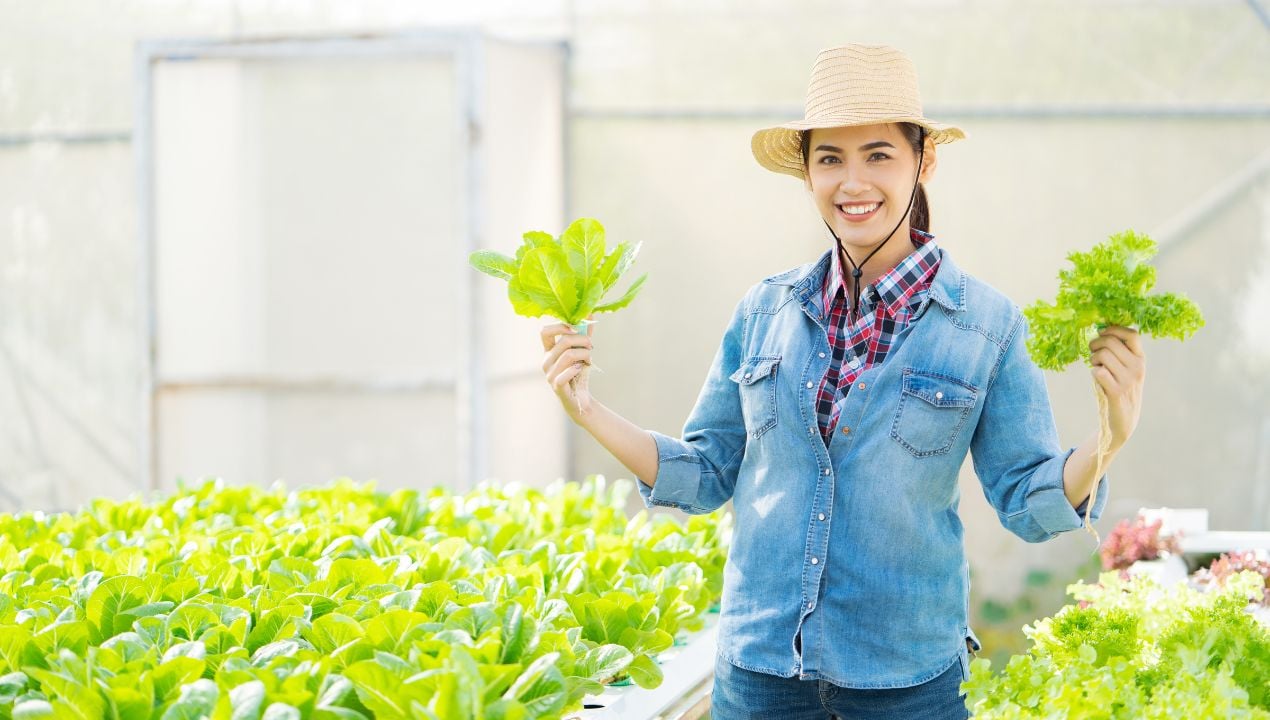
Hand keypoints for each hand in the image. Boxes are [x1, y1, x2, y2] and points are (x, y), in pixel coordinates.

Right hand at [540, 316, 594, 416]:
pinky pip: (568, 371)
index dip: (559, 325)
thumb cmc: (578, 373)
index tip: (576, 328)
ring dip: (585, 354)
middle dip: (582, 340)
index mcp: (548, 350)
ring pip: (569, 355)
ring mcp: (549, 374)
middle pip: (563, 341)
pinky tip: (582, 369)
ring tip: (589, 359)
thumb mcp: (581, 351)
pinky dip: (579, 368)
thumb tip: (589, 313)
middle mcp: (545, 361)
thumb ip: (584, 333)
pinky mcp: (556, 385)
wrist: (580, 398)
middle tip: (591, 345)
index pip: (544, 331)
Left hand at [1088, 326, 1145, 451]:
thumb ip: (1119, 352)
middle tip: (1092, 352)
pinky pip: (1098, 371)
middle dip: (1095, 344)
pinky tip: (1097, 378)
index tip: (1101, 333)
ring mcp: (1128, 380)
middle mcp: (1137, 367)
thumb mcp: (1126, 368)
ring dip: (1093, 359)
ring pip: (1102, 355)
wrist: (1124, 420)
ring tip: (1095, 366)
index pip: (1132, 334)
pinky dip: (1093, 372)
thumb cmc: (1120, 388)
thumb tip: (1100, 330)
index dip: (1113, 329)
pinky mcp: (1116, 392)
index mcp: (1141, 359)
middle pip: (1111, 342)